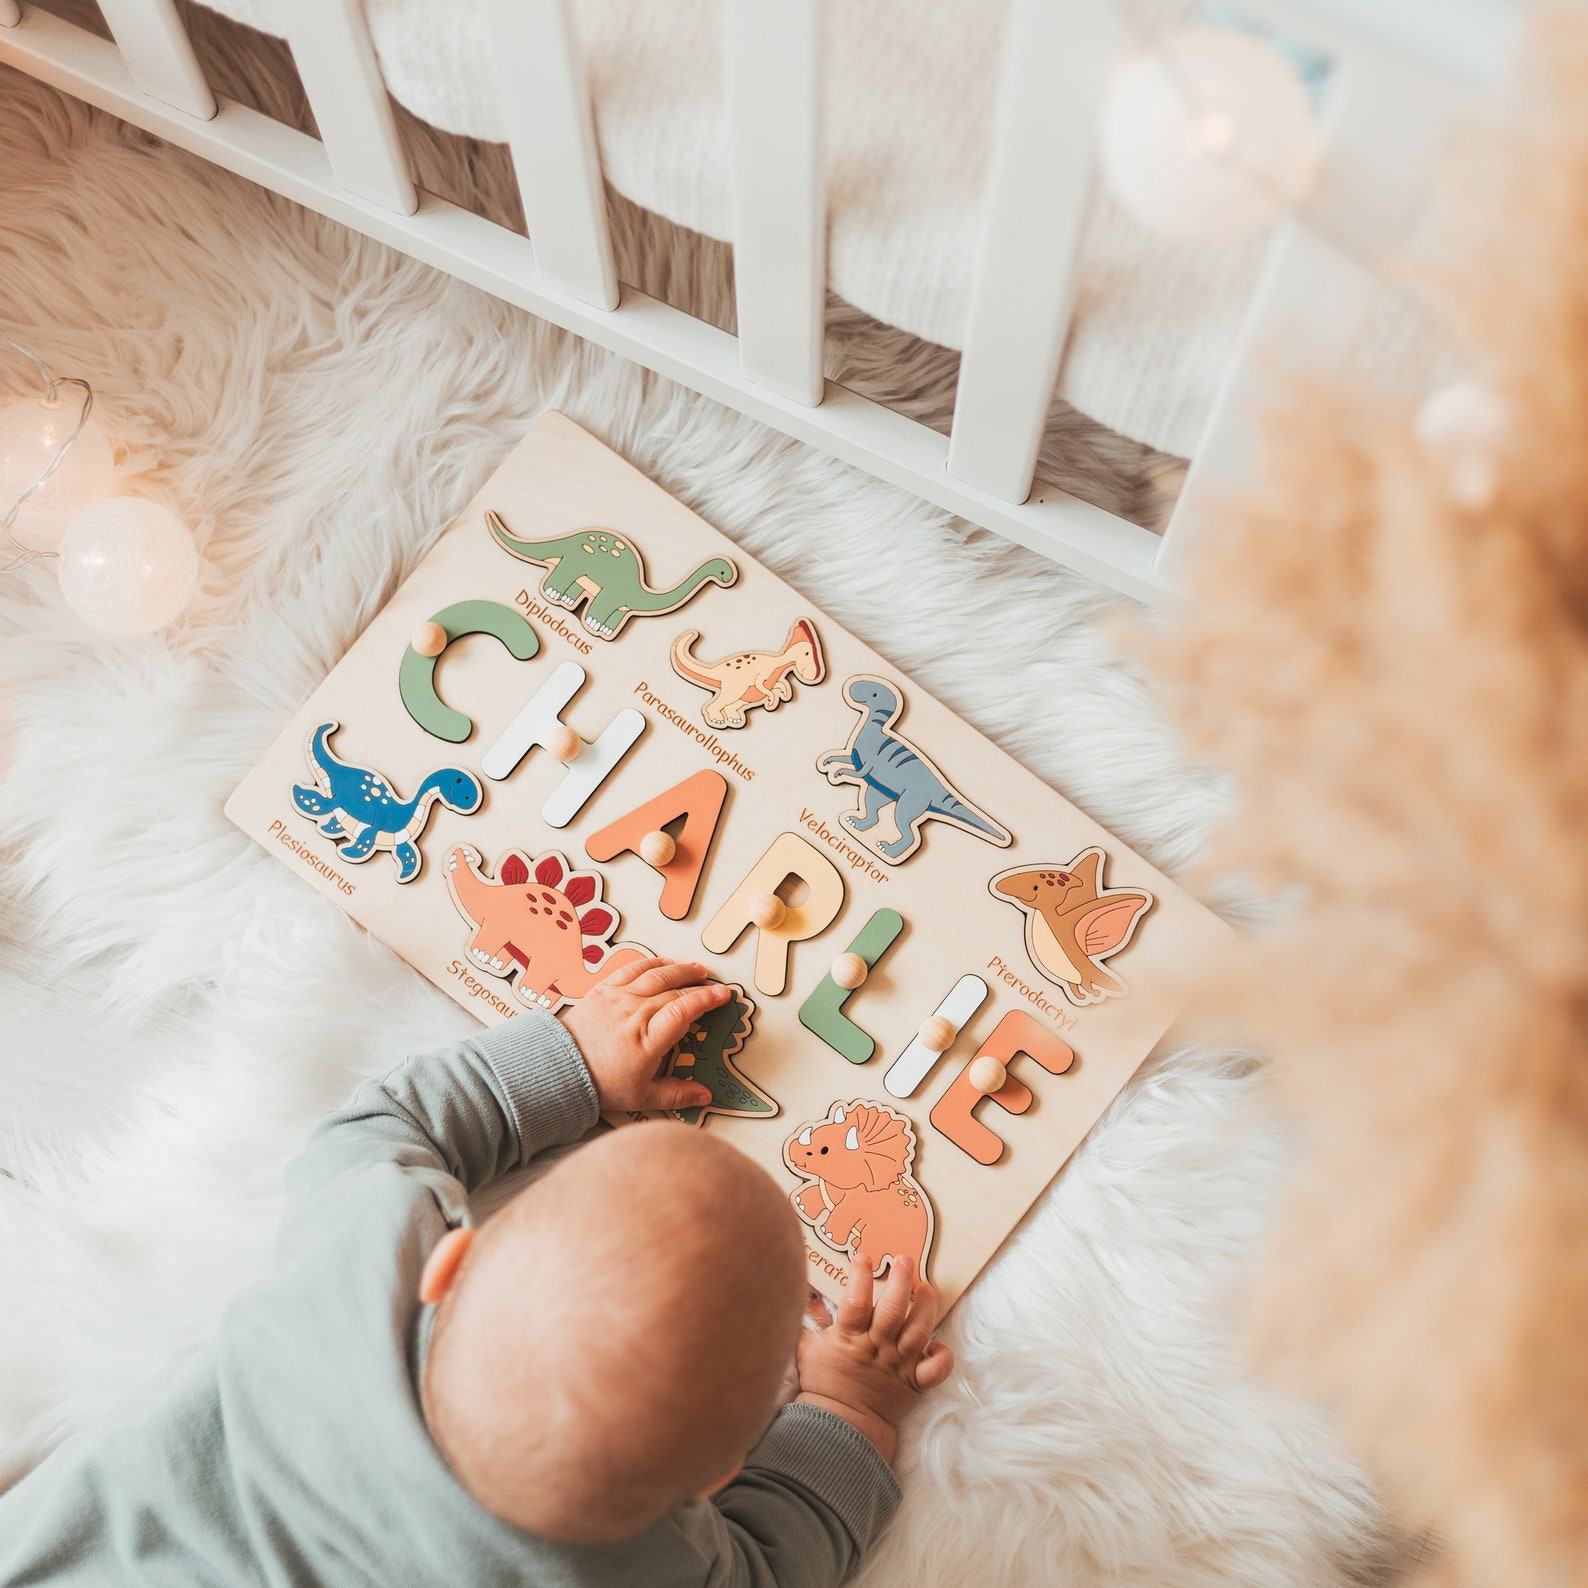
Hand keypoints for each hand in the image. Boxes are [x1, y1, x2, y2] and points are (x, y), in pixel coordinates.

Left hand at [561, 957, 727, 1113]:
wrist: (561, 1069)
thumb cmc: (602, 1083)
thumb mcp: (642, 1097)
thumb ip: (677, 1094)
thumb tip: (706, 1096)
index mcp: (647, 1039)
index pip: (683, 1010)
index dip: (706, 1000)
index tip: (723, 995)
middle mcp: (634, 1013)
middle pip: (673, 990)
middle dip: (698, 984)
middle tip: (714, 984)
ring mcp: (618, 998)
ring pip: (655, 974)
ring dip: (679, 969)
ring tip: (696, 969)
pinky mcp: (603, 989)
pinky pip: (631, 968)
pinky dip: (651, 962)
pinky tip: (665, 962)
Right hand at [794, 1254, 953, 1465]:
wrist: (841, 1425)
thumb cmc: (823, 1383)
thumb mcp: (807, 1347)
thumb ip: (807, 1318)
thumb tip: (805, 1290)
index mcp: (849, 1338)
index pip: (856, 1301)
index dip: (860, 1276)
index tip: (864, 1257)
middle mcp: (877, 1348)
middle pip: (894, 1310)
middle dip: (901, 1281)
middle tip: (904, 1260)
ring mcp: (898, 1365)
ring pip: (919, 1331)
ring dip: (926, 1306)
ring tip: (926, 1288)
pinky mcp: (914, 1383)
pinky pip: (937, 1369)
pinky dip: (943, 1355)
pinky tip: (936, 1341)